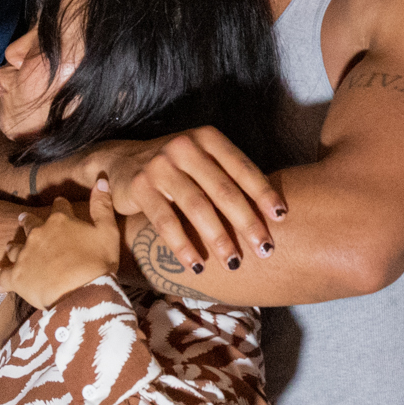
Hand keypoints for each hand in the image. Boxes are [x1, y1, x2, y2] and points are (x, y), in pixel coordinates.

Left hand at [3, 181, 126, 308]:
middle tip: (23, 219)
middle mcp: (38, 234)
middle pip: (29, 224)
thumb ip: (102, 206)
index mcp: (60, 221)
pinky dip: (1, 275)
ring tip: (11, 247)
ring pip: (14, 247)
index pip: (59, 206)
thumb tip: (101, 180)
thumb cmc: (98, 263)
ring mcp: (24, 255)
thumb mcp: (108, 232)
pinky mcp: (16, 277)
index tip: (60, 205)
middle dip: (28, 221)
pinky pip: (3, 275)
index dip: (61, 205)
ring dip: (14, 246)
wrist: (81, 294)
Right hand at [97, 127, 285, 273]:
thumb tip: (273, 213)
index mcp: (208, 138)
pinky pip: (166, 221)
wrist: (121, 162)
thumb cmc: (177, 168)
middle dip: (247, 222)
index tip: (282, 218)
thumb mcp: (203, 161)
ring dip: (218, 238)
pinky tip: (196, 265)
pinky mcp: (140, 187)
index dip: (263, 193)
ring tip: (234, 262)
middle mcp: (185, 147)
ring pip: (197, 206)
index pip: (242, 168)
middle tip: (266, 249)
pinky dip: (183, 245)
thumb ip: (229, 178)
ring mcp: (161, 166)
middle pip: (223, 190)